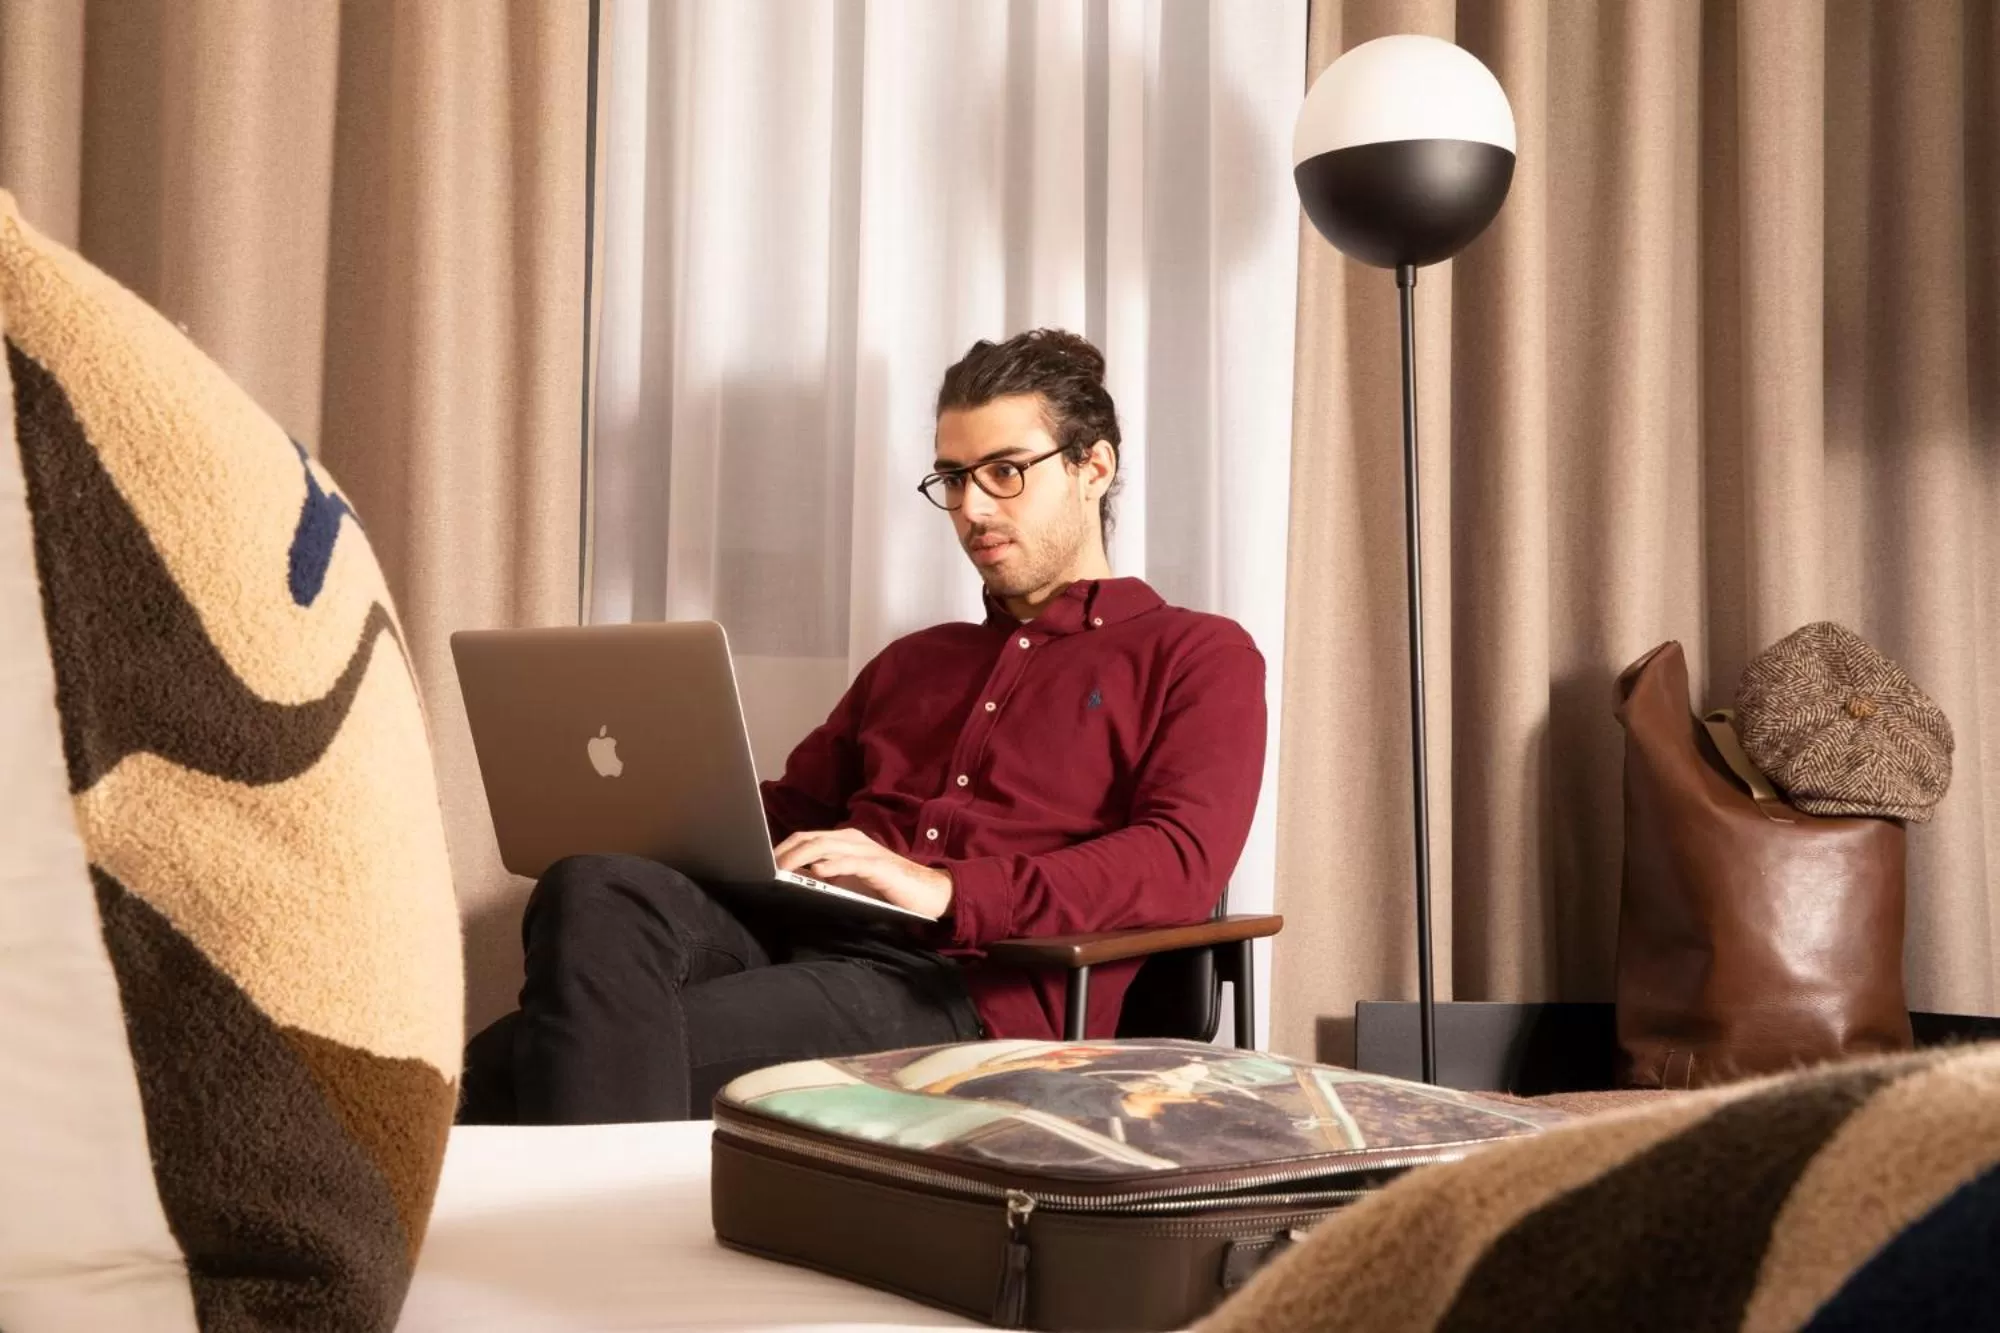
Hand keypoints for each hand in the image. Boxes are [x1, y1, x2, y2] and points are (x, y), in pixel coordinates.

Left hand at [774, 828, 953, 920]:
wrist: (927, 892)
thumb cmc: (885, 888)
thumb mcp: (849, 881)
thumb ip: (825, 875)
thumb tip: (792, 880)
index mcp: (844, 840)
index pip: (805, 838)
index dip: (782, 848)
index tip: (761, 862)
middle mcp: (852, 839)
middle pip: (809, 838)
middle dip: (784, 852)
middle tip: (762, 867)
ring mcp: (865, 851)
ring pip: (825, 846)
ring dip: (799, 857)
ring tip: (780, 868)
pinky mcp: (878, 866)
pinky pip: (850, 862)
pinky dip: (832, 865)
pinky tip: (818, 872)